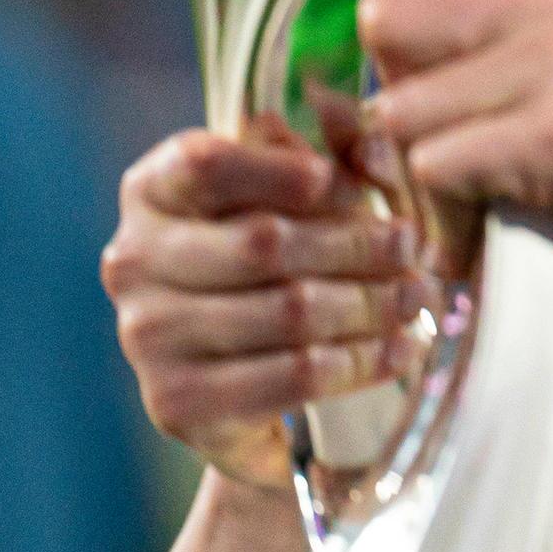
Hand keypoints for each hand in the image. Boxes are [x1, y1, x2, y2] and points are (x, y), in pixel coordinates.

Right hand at [101, 122, 430, 486]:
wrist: (238, 372)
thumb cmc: (278, 254)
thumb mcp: (302, 192)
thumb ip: (337, 156)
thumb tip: (372, 149)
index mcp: (153, 192)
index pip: (205, 165)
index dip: (279, 169)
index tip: (340, 183)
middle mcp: (134, 261)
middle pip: (264, 243)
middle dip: (357, 245)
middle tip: (413, 248)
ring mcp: (147, 336)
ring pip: (289, 312)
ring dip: (372, 304)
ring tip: (418, 295)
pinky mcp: (178, 402)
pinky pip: (293, 376)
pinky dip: (361, 360)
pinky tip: (400, 348)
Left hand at [357, 0, 552, 319]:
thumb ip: (509, 23)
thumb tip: (372, 20)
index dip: (385, 2)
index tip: (394, 69)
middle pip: (388, 21)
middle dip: (391, 98)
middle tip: (429, 164)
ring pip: (401, 106)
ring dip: (415, 176)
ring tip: (464, 211)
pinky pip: (434, 167)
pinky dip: (445, 218)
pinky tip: (482, 237)